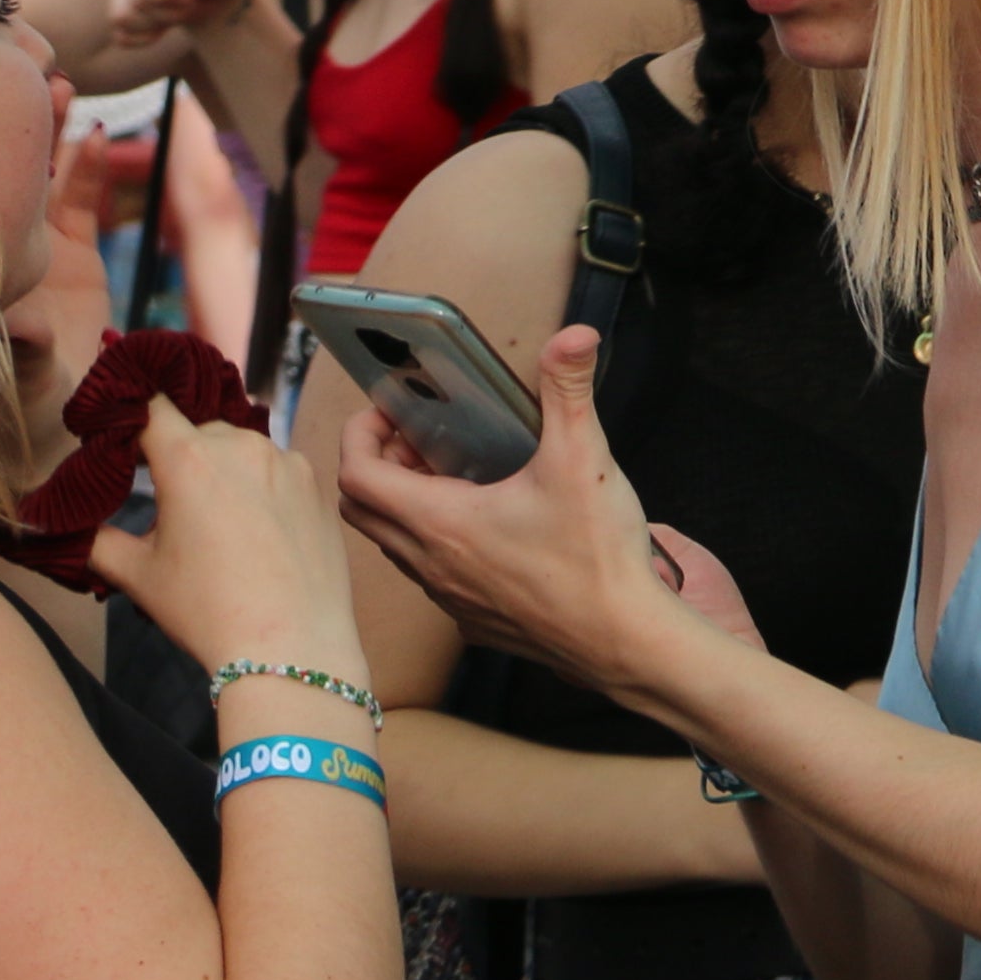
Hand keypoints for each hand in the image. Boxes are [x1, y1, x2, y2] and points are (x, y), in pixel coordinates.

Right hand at [82, 411, 359, 678]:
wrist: (291, 647)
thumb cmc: (207, 610)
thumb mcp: (138, 575)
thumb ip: (95, 539)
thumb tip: (65, 524)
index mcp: (190, 458)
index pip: (151, 406)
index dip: (131, 419)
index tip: (122, 444)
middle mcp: (242, 446)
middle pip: (197, 430)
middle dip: (178, 454)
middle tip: (167, 500)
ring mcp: (287, 462)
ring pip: (241, 448)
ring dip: (222, 469)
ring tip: (215, 522)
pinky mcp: (317, 485)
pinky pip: (278, 470)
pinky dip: (261, 487)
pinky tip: (256, 530)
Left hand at [334, 329, 760, 701]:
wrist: (625, 643)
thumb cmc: (599, 561)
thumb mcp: (585, 460)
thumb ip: (570, 391)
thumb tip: (573, 336)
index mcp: (442, 522)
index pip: (356, 475)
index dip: (360, 435)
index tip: (389, 413)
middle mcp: (432, 565)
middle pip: (363, 511)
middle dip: (376, 466)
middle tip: (416, 440)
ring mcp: (450, 599)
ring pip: (396, 547)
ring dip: (405, 507)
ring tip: (453, 478)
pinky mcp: (475, 622)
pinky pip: (431, 579)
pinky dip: (436, 546)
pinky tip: (488, 530)